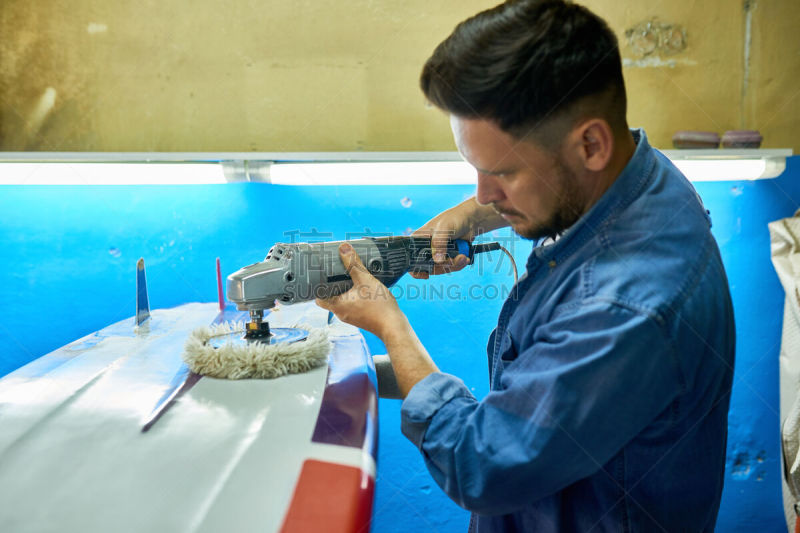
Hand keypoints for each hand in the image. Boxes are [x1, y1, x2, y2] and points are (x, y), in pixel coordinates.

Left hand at [318, 244, 440, 396]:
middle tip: (336, 272)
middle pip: (331, 297)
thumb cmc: (379, 307)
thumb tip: (343, 248)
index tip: (320, 275)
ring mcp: (351, 317)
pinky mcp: (360, 318)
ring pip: (342, 301)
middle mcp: (341, 313)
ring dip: (345, 290)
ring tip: (351, 277)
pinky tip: (364, 288)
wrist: (394, 327)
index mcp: (337, 306)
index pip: (318, 297)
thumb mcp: (365, 280)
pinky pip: (353, 305)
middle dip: (333, 285)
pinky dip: (355, 296)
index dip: (317, 286)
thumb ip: (353, 263)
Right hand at [411, 197, 507, 278]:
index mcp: (418, 239)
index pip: (411, 258)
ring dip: (453, 265)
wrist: (471, 220)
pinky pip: (450, 267)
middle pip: (428, 267)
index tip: (426, 274)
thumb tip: (437, 260)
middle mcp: (426, 248)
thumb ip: (439, 243)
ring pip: (441, 268)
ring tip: (463, 257)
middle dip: (443, 266)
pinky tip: (464, 258)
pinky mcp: (447, 256)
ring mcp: (437, 253)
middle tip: (454, 260)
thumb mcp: (445, 228)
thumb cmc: (455, 218)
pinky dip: (458, 264)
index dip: (416, 269)